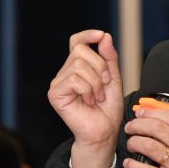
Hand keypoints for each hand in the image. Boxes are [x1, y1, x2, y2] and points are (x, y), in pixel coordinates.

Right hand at [48, 31, 124, 167]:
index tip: (101, 35)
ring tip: (97, 97)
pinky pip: (74, 80)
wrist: (104, 132)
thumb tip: (104, 36)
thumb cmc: (107, 109)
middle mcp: (65, 73)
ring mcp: (58, 83)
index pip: (76, 42)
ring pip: (79, 65)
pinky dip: (88, 90)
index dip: (87, 35)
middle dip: (99, 67)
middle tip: (104, 85)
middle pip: (80, 51)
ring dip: (95, 82)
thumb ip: (109, 58)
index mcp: (78, 68)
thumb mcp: (113, 79)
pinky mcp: (55, 94)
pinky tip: (89, 102)